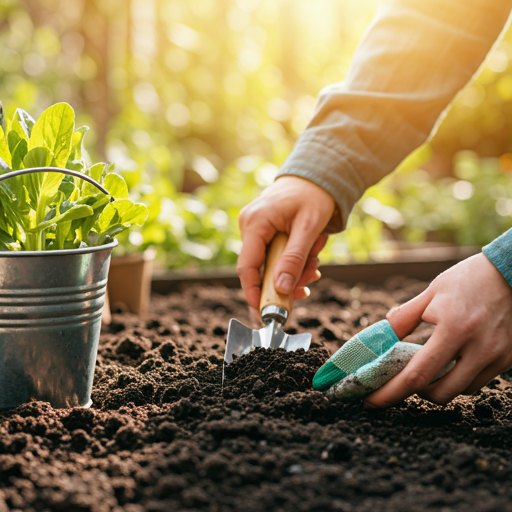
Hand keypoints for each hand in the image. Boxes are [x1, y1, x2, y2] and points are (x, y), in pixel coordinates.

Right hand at [237, 176, 335, 315]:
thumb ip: (294, 258)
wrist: (316, 175)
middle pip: (259, 269)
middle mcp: (249, 225)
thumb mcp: (309, 227)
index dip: (254, 293)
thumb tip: (282, 289)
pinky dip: (290, 262)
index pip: (247, 267)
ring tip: (314, 263)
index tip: (265, 314)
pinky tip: (308, 259)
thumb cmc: (314, 195)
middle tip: (308, 284)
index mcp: (255, 222)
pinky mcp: (263, 231)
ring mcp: (254, 228)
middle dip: (284, 281)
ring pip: (268, 265)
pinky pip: (273, 256)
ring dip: (292, 271)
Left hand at [364, 253, 511, 407]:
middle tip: (398, 381)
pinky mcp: (509, 359)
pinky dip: (458, 379)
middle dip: (413, 393)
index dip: (390, 393)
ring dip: (437, 386)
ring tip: (424, 369)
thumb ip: (406, 316)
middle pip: (439, 393)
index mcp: (453, 329)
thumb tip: (384, 332)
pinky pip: (478, 381)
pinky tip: (449, 363)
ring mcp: (497, 356)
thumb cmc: (470, 278)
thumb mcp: (432, 292)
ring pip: (460, 391)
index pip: (416, 375)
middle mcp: (478, 348)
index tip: (371, 400)